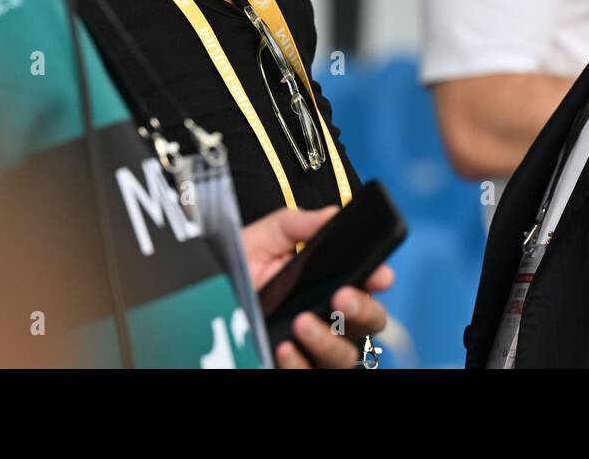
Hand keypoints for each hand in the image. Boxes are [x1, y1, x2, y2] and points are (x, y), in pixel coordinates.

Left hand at [241, 206, 395, 368]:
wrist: (208, 291)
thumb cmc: (243, 264)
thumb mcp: (266, 237)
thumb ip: (297, 224)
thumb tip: (330, 215)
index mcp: (334, 280)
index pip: (370, 283)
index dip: (379, 278)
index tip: (379, 275)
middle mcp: (332, 316)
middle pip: (370, 323)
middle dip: (363, 310)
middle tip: (342, 297)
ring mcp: (315, 346)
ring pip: (344, 355)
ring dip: (328, 340)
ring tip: (302, 323)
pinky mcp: (295, 366)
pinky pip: (309, 373)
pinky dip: (299, 364)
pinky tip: (284, 349)